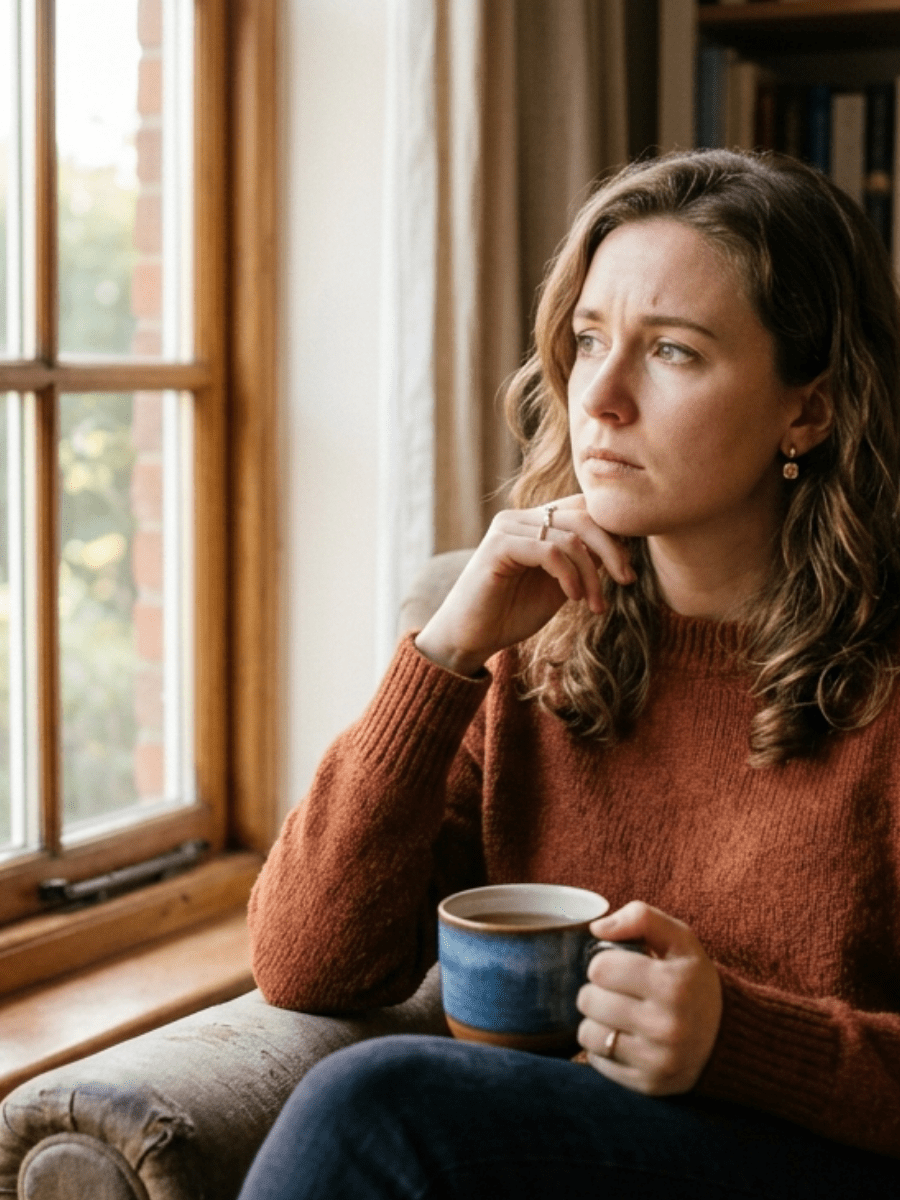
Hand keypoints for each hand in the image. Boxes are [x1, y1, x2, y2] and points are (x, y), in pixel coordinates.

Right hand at [414, 496, 634, 675]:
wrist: (470, 637)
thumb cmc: (511, 613)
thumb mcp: (560, 585)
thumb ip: (583, 563)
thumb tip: (620, 548)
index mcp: (534, 522)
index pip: (584, 509)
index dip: (612, 535)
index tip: (627, 572)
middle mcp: (520, 517)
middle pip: (582, 516)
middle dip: (612, 549)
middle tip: (627, 580)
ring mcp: (507, 528)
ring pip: (569, 537)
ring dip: (591, 574)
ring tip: (594, 604)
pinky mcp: (498, 546)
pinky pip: (549, 551)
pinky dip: (569, 575)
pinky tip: (574, 598)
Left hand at [576, 901, 721, 1095]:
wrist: (726, 1036)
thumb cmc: (692, 979)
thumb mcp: (680, 938)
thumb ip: (641, 917)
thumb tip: (596, 928)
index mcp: (673, 985)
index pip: (600, 968)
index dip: (604, 963)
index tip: (619, 968)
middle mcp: (667, 1026)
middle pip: (589, 1000)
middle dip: (597, 991)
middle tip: (618, 992)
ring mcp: (658, 1060)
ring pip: (587, 1033)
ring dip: (596, 1020)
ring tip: (618, 1014)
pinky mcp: (648, 1085)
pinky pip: (597, 1061)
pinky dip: (603, 1047)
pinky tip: (625, 1038)